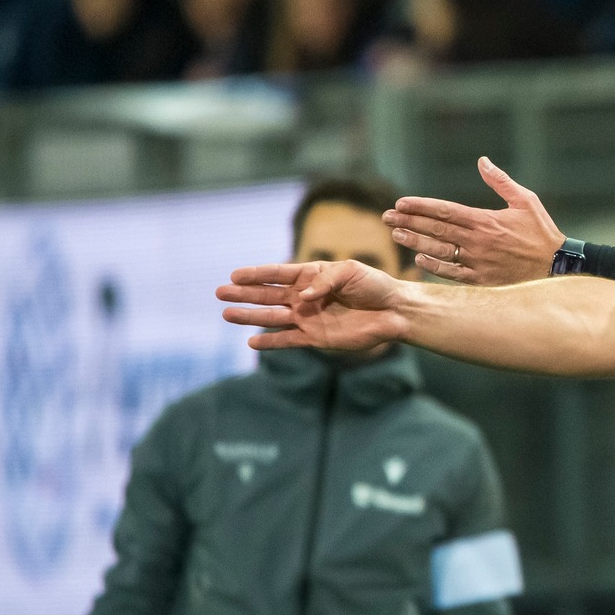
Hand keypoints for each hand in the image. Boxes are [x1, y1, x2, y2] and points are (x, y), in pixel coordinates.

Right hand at [218, 259, 410, 350]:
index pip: (277, 274)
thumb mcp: (352, 272)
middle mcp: (305, 297)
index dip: (256, 274)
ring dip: (250, 316)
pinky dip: (270, 343)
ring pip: (272, 318)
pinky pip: (288, 341)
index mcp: (311, 275)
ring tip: (226, 314)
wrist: (394, 311)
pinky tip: (251, 342)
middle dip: (244, 294)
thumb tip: (303, 297)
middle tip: (219, 292)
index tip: (235, 275)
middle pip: (268, 295)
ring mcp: (308, 318)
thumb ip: (325, 281)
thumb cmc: (375, 286)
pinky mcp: (316, 338)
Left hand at [385, 157, 564, 286]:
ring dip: (414, 243)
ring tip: (396, 236)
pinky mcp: (482, 281)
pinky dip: (434, 267)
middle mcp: (477, 241)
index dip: (420, 207)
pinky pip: (451, 274)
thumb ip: (500, 182)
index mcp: (485, 220)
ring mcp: (477, 262)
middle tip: (386, 218)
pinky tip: (420, 261)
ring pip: (438, 251)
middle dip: (408, 222)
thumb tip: (482, 161)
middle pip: (434, 229)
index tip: (400, 203)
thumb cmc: (542, 233)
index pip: (444, 211)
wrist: (558, 268)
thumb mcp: (526, 201)